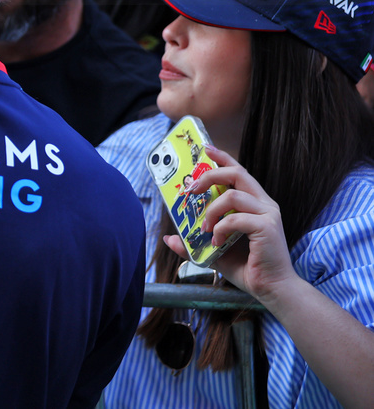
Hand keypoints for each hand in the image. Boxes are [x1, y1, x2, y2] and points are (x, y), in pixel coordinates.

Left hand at [164, 145, 300, 305]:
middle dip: (209, 176)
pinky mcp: (267, 227)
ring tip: (205, 229)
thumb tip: (168, 239)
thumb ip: (193, 243)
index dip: (223, 157)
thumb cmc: (247, 268)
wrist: (271, 289)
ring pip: (232, 196)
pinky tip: (217, 242)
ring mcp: (268, 214)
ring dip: (211, 211)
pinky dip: (220, 229)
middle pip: (236, 173)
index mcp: (255, 204)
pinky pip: (235, 218)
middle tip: (191, 190)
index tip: (206, 149)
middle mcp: (264, 204)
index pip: (239, 172)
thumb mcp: (213, 251)